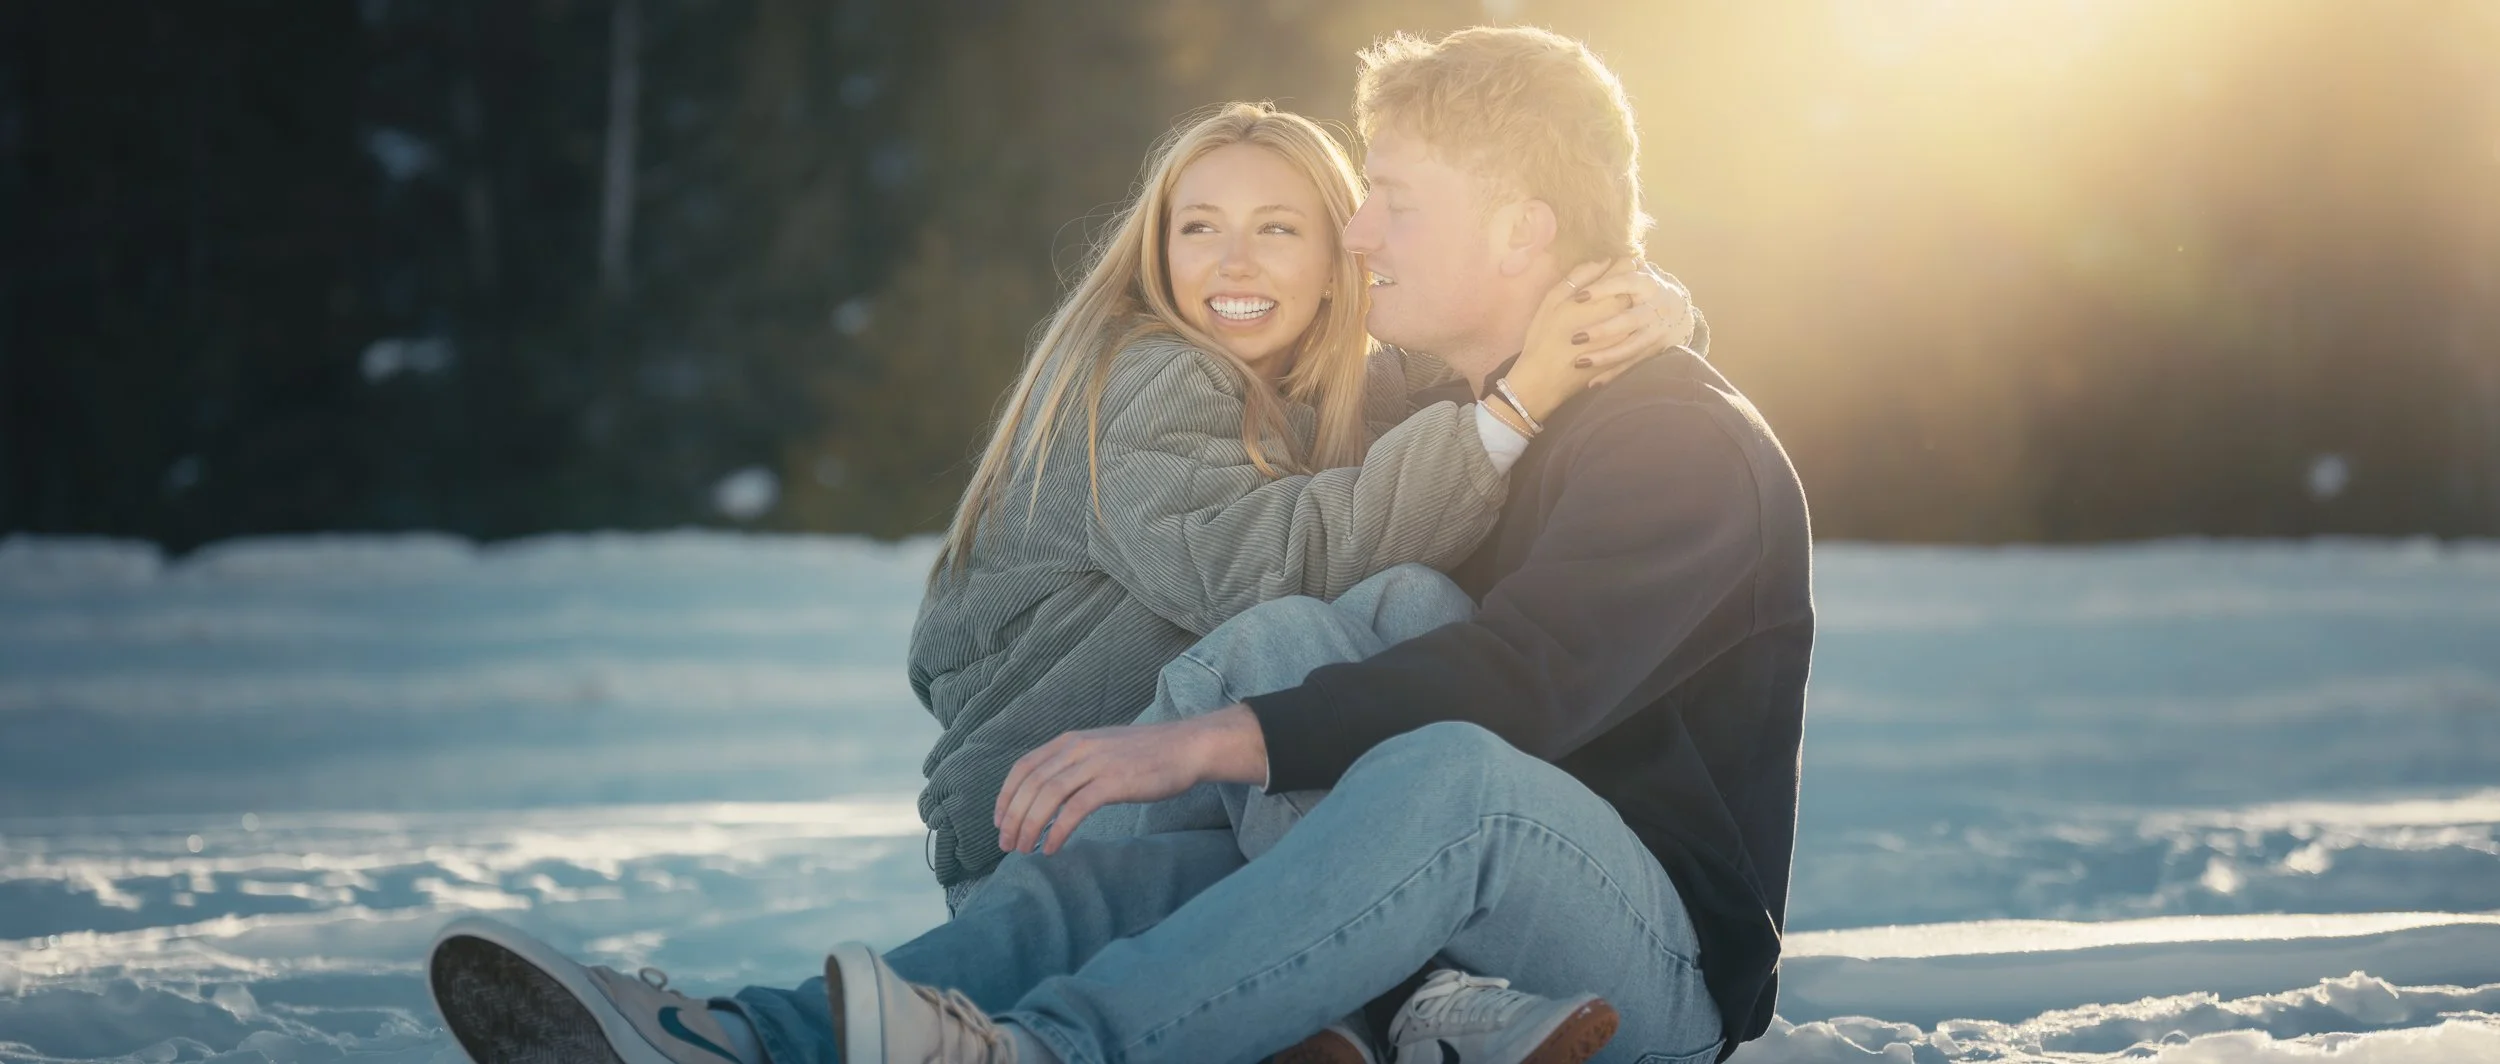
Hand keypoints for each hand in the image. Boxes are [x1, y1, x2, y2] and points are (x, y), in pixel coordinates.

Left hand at [993, 705, 1268, 855]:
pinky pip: (1075, 810)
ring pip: (1047, 797)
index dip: (1006, 796)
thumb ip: (1075, 764)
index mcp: (1070, 741)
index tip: (1000, 822)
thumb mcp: (1101, 749)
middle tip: (1007, 845)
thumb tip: (1050, 792)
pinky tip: (1052, 848)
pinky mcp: (1113, 783)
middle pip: (1031, 785)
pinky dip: (1058, 831)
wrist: (1186, 748)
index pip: (1024, 767)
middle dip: (1013, 818)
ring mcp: (1096, 764)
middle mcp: (1077, 749)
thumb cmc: (1146, 754)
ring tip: (1024, 850)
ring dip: (1030, 826)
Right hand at [1503, 259, 1695, 420]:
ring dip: (1634, 301)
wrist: (1545, 380)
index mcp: (1602, 297)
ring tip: (1623, 299)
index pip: (1623, 271)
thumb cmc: (1543, 337)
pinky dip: (1632, 324)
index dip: (1624, 263)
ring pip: (1637, 310)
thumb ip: (1579, 277)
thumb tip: (1602, 261)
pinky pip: (1635, 332)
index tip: (1621, 261)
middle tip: (1626, 276)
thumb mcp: (1552, 301)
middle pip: (1635, 289)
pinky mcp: (1624, 353)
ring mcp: (1625, 335)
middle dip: (1631, 281)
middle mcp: (1618, 315)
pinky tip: (1621, 322)